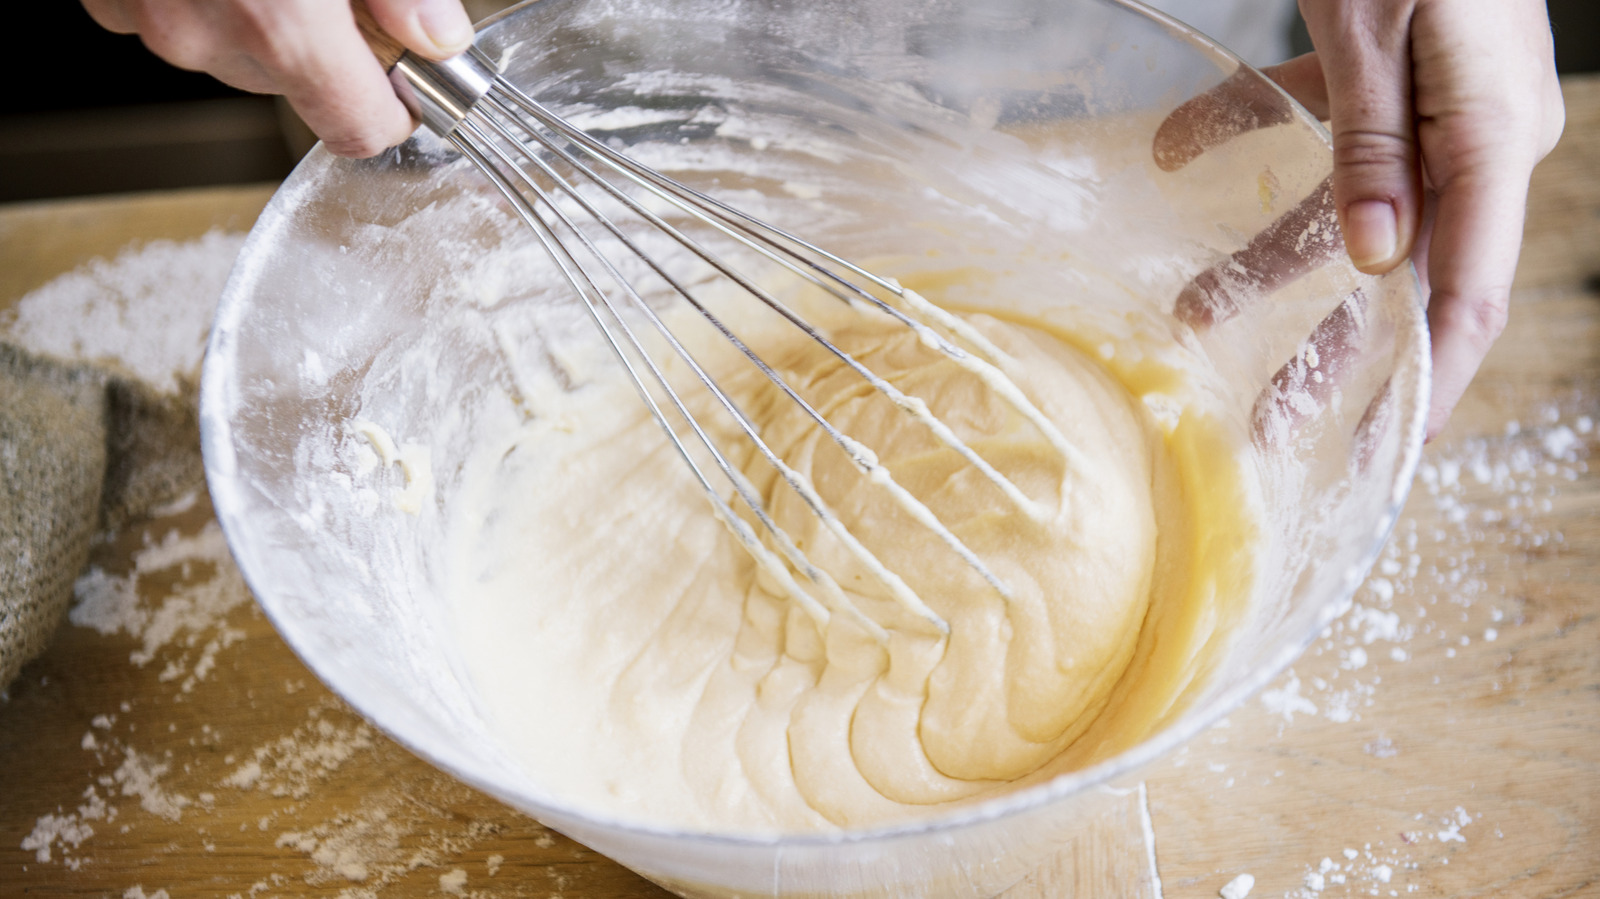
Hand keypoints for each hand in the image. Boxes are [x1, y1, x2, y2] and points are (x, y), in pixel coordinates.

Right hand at [80, 0, 474, 157]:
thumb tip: (437, 34)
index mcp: (282, 23)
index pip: (358, 129)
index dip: (390, 108)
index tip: (402, 83)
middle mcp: (206, 34)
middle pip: (295, 86)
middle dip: (323, 46)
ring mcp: (148, 16)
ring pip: (234, 51)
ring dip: (259, 15)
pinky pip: (173, 14)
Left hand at [1158, 0, 1563, 439]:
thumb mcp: (1380, 27)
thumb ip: (1374, 143)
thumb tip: (1374, 264)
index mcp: (1493, 138)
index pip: (1466, 295)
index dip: (1421, 386)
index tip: (1373, 460)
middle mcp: (1472, 138)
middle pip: (1398, 276)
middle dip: (1328, 353)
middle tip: (1261, 423)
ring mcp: (1432, 110)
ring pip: (1348, 215)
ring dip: (1265, 261)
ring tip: (1186, 312)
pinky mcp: (1386, 78)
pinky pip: (1321, 131)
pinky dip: (1247, 138)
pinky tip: (1175, 150)